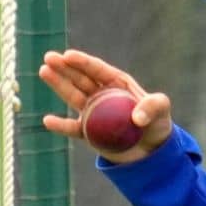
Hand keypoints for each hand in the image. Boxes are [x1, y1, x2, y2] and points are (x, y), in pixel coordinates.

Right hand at [38, 48, 172, 163]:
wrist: (151, 150)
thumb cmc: (158, 123)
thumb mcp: (162, 109)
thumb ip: (153, 107)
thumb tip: (136, 118)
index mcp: (116, 83)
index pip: (97, 69)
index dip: (82, 62)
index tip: (68, 55)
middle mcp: (101, 94)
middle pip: (79, 78)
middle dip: (64, 67)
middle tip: (48, 57)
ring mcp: (93, 112)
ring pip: (72, 96)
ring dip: (58, 85)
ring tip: (43, 71)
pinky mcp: (88, 132)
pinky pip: (72, 128)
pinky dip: (60, 126)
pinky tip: (47, 120)